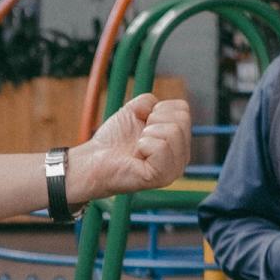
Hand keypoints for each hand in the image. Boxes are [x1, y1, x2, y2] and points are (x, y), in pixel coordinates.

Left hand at [72, 91, 192, 200]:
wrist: (96, 159)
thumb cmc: (115, 138)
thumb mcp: (135, 110)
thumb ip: (151, 102)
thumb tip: (156, 105)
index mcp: (180, 140)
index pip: (183, 110)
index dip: (158, 110)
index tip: (143, 124)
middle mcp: (182, 156)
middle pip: (182, 119)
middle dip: (154, 121)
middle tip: (140, 137)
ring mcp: (174, 169)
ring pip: (173, 131)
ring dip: (147, 134)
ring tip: (138, 147)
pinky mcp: (163, 177)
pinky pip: (162, 147)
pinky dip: (144, 145)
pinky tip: (137, 157)